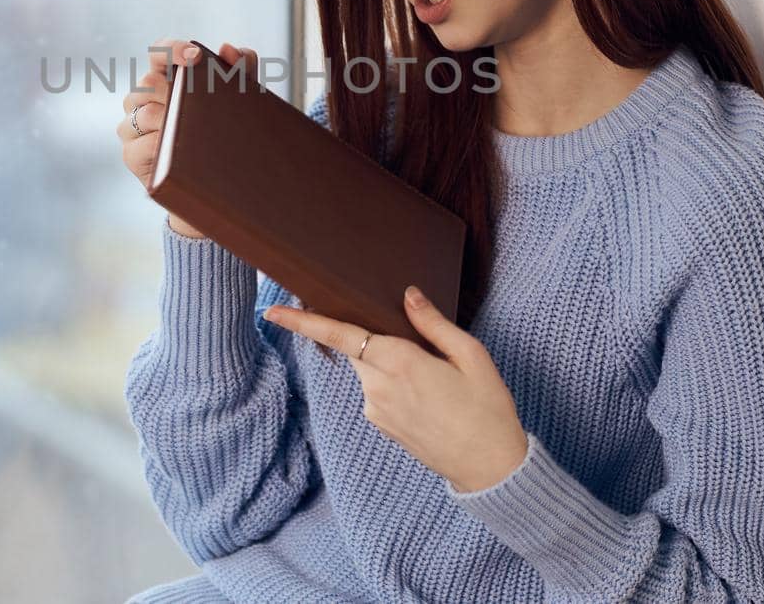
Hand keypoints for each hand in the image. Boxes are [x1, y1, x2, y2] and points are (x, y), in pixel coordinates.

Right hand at [117, 38, 258, 238]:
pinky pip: (139, 144)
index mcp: (165, 78)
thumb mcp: (237, 101)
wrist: (215, 186)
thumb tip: (228, 49)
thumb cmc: (221, 134)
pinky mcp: (131, 154)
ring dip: (172, 120)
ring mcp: (132, 126)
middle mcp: (142, 98)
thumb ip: (241, 71)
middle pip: (149, 82)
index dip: (173, 49)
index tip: (195, 56)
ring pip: (144, 112)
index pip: (159, 53)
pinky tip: (177, 150)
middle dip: (178, 91)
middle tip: (205, 105)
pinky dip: (160, 146)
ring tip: (195, 131)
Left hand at [262, 286, 529, 493]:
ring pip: (370, 370)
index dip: (304, 322)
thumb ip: (432, 323)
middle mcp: (378, 387)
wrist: (489, 468)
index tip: (273, 310)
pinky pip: (378, 392)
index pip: (341, 335)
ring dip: (390, 363)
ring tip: (435, 378)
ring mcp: (377, 411)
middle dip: (369, 337)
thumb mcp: (470, 356)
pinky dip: (394, 383)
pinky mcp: (382, 427)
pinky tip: (428, 395)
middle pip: (356, 349)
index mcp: (400, 362)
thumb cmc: (487, 408)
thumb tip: (407, 295)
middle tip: (413, 343)